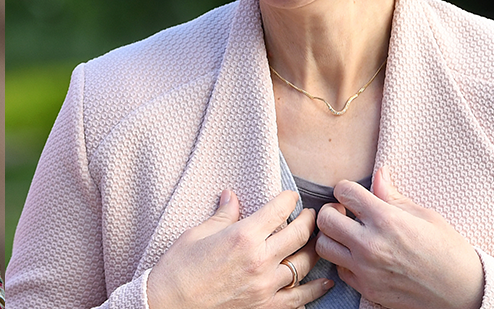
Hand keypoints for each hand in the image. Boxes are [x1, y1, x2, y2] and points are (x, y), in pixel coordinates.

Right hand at [146, 189, 332, 308]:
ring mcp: (266, 287)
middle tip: (312, 215)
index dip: (288, 199)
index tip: (291, 196)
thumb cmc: (178, 268)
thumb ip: (223, 215)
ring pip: (304, 266)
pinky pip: (299, 298)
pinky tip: (324, 283)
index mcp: (243, 237)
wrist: (170, 305)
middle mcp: (260, 261)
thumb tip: (232, 196)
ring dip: (313, 252)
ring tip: (317, 243)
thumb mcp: (198, 234)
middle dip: (309, 221)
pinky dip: (314, 290)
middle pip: (299, 235)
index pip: (278, 211)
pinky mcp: (265, 307)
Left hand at [315, 168, 483, 308]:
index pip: (344, 192)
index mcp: (386, 220)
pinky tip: (360, 256)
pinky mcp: (367, 289)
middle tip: (346, 213)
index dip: (346, 189)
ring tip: (349, 235)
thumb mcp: (425, 216)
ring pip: (323, 247)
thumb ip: (393, 196)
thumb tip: (378, 173)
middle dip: (333, 211)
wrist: (465, 292)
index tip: (353, 195)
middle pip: (325, 219)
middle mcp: (371, 245)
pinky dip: (344, 261)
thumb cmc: (450, 250)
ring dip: (333, 237)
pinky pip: (339, 270)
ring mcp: (366, 270)